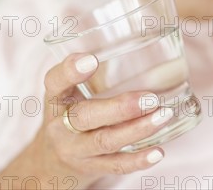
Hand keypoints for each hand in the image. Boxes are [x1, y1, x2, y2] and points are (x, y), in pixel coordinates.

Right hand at [23, 53, 172, 186]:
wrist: (49, 164)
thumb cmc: (70, 115)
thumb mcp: (72, 93)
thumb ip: (97, 72)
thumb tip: (142, 44)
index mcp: (56, 99)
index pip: (55, 82)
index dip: (70, 71)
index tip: (91, 59)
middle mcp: (60, 126)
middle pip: (85, 116)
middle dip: (120, 108)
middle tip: (151, 98)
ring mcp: (75, 150)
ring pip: (105, 140)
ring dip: (137, 129)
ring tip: (164, 116)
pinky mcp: (91, 168)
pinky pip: (116, 164)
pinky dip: (138, 160)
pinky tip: (158, 152)